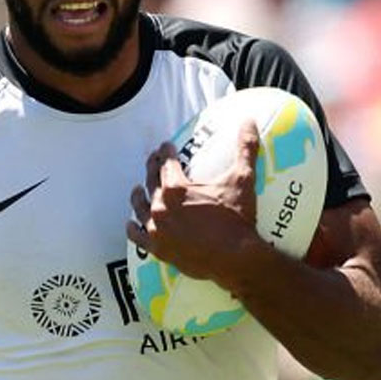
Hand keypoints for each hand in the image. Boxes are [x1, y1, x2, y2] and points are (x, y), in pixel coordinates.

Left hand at [126, 120, 265, 283]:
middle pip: (150, 182)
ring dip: (138, 196)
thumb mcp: (242, 180)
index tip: (165, 146)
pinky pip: (138, 237)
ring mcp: (157, 229)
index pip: (166, 163)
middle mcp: (161, 206)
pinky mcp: (159, 249)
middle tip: (153, 160)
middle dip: (151, 168)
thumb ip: (245, 149)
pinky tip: (130, 224)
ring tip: (137, 189)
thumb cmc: (237, 219)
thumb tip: (250, 121)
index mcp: (176, 187)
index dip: (165, 152)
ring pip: (140, 207)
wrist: (236, 258)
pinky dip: (133, 229)